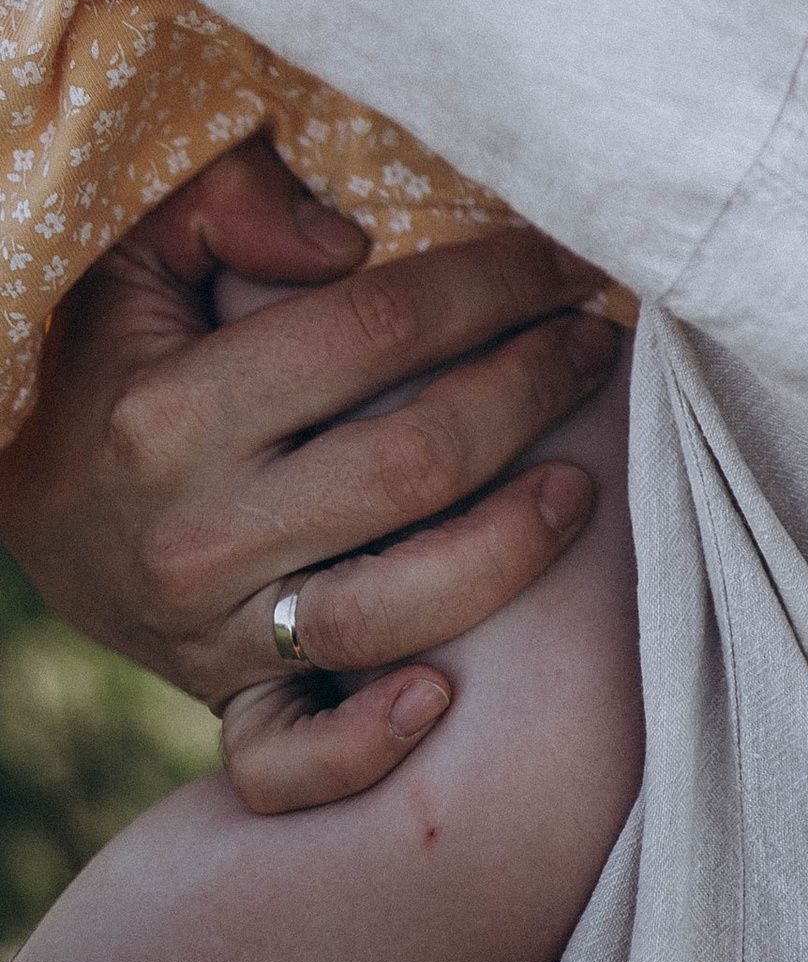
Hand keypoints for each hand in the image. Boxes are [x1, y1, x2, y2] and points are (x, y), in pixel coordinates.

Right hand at [0, 138, 619, 806]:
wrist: (27, 494)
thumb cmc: (113, 352)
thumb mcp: (137, 253)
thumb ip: (229, 204)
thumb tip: (351, 240)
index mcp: (173, 412)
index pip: (375, 333)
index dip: (494, 286)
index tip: (572, 258)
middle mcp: (195, 533)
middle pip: (411, 465)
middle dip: (530, 392)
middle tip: (598, 344)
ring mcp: (210, 632)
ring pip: (385, 612)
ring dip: (506, 550)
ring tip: (582, 485)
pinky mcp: (220, 699)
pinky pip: (287, 757)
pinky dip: (363, 747)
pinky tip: (439, 697)